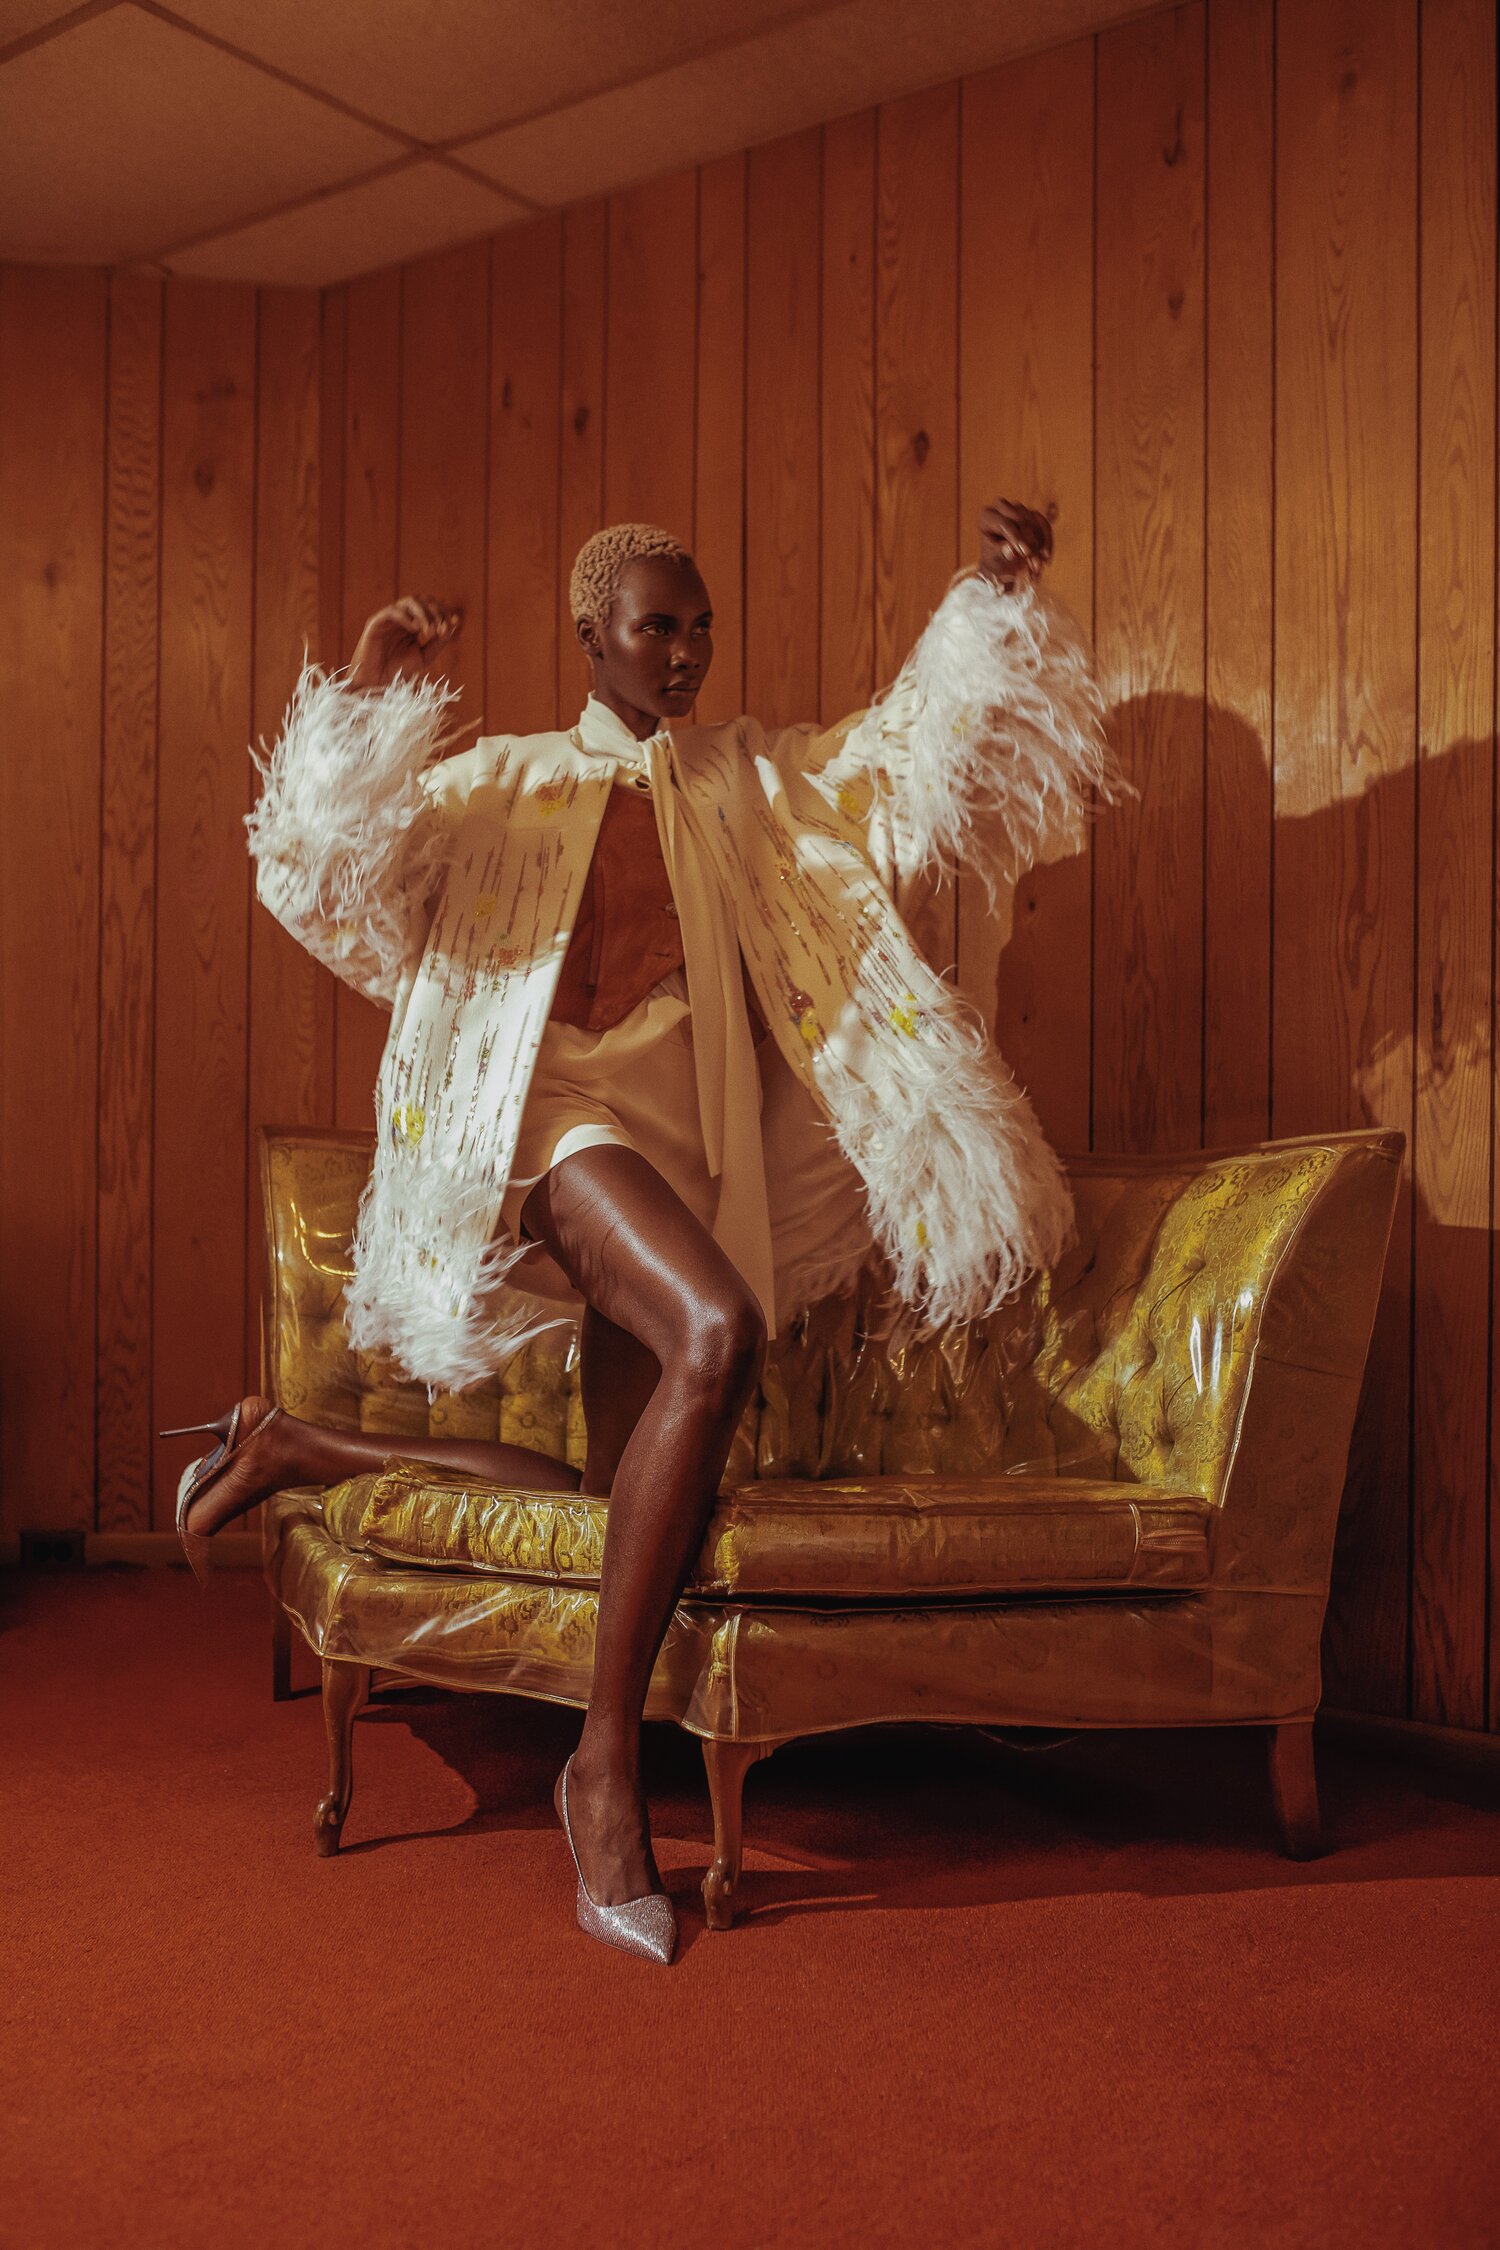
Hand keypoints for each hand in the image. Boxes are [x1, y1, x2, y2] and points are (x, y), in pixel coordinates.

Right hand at [347, 595, 462, 691]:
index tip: (454, 622)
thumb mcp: (425, 656)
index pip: (430, 607)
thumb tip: (452, 625)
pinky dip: (407, 618)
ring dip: (424, 613)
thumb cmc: (398, 671)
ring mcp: (388, 618)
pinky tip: (416, 630)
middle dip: (436, 611)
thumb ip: (438, 642)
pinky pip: (392, 612)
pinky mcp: (376, 623)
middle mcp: (401, 617)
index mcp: (412, 623)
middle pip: (421, 600)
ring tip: (430, 631)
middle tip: (443, 627)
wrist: (377, 684)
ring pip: (408, 602)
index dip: (444, 611)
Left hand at [978, 499, 1052, 590]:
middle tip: (1033, 560)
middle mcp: (1001, 508)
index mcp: (987, 517)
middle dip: (1029, 540)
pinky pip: (1044, 525)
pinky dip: (1047, 541)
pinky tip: (1046, 558)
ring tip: (1037, 566)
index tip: (1026, 553)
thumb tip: (1010, 550)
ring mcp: (1018, 509)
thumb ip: (1002, 554)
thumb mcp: (995, 561)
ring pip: (1035, 521)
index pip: (1004, 523)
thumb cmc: (995, 562)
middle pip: (1021, 519)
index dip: (1016, 537)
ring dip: (1039, 544)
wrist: (1003, 565)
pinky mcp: (1032, 514)